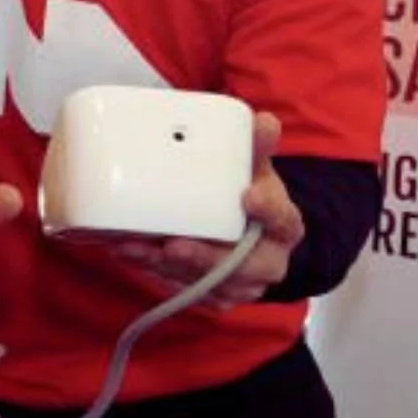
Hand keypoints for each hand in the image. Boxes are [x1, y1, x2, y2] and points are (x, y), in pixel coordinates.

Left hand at [104, 110, 303, 306]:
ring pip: (209, 284)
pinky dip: (158, 273)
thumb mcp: (254, 168)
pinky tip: (133, 253)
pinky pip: (188, 290)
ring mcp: (243, 284)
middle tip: (174, 245)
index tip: (247, 196)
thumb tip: (263, 121)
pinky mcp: (217, 295)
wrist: (248, 231)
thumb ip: (254, 147)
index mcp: (284, 225)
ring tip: (136, 247)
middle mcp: (268, 261)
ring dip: (170, 268)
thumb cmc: (248, 193)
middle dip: (207, 258)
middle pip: (245, 267)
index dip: (267, 210)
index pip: (283, 219)